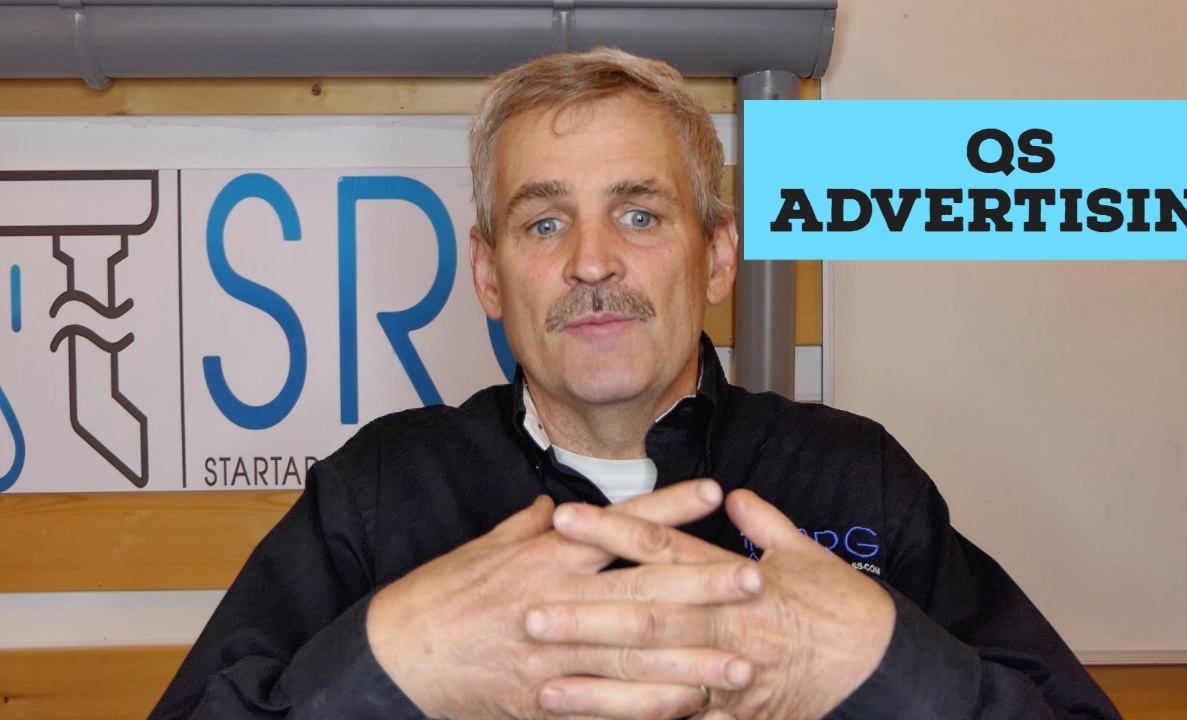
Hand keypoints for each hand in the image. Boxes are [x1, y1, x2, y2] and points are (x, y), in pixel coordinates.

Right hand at [366, 480, 761, 719]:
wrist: (394, 658)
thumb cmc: (437, 597)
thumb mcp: (481, 548)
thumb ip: (524, 527)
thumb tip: (551, 506)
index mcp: (543, 554)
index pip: (618, 524)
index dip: (668, 508)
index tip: (714, 492)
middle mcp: (555, 599)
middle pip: (641, 590)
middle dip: (702, 587)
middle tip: (755, 581)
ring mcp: (552, 653)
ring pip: (634, 656)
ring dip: (692, 660)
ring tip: (741, 662)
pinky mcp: (544, 698)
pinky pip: (605, 706)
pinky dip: (647, 709)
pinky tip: (689, 708)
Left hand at [535, 488, 895, 719]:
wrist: (884, 665)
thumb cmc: (843, 608)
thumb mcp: (806, 554)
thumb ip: (764, 524)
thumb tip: (733, 495)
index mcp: (735, 576)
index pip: (662, 546)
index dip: (611, 531)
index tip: (564, 519)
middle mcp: (726, 621)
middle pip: (644, 613)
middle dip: (584, 612)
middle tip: (526, 610)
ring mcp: (731, 671)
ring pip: (654, 676)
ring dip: (598, 684)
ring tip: (544, 685)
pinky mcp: (740, 713)